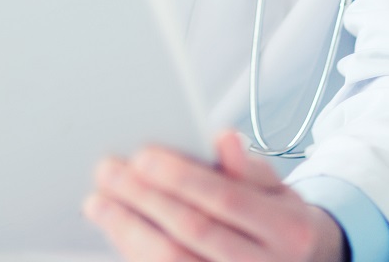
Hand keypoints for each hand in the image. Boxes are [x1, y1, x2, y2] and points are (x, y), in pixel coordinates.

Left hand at [84, 130, 346, 261]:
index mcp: (287, 230)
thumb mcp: (282, 194)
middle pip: (193, 231)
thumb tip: (223, 138)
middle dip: (144, 198)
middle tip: (109, 172)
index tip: (143, 155)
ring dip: (129, 231)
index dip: (181, 177)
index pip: (225, 199)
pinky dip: (137, 256)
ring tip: (100, 203)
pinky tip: (118, 233)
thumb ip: (249, 168)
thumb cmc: (286, 228)